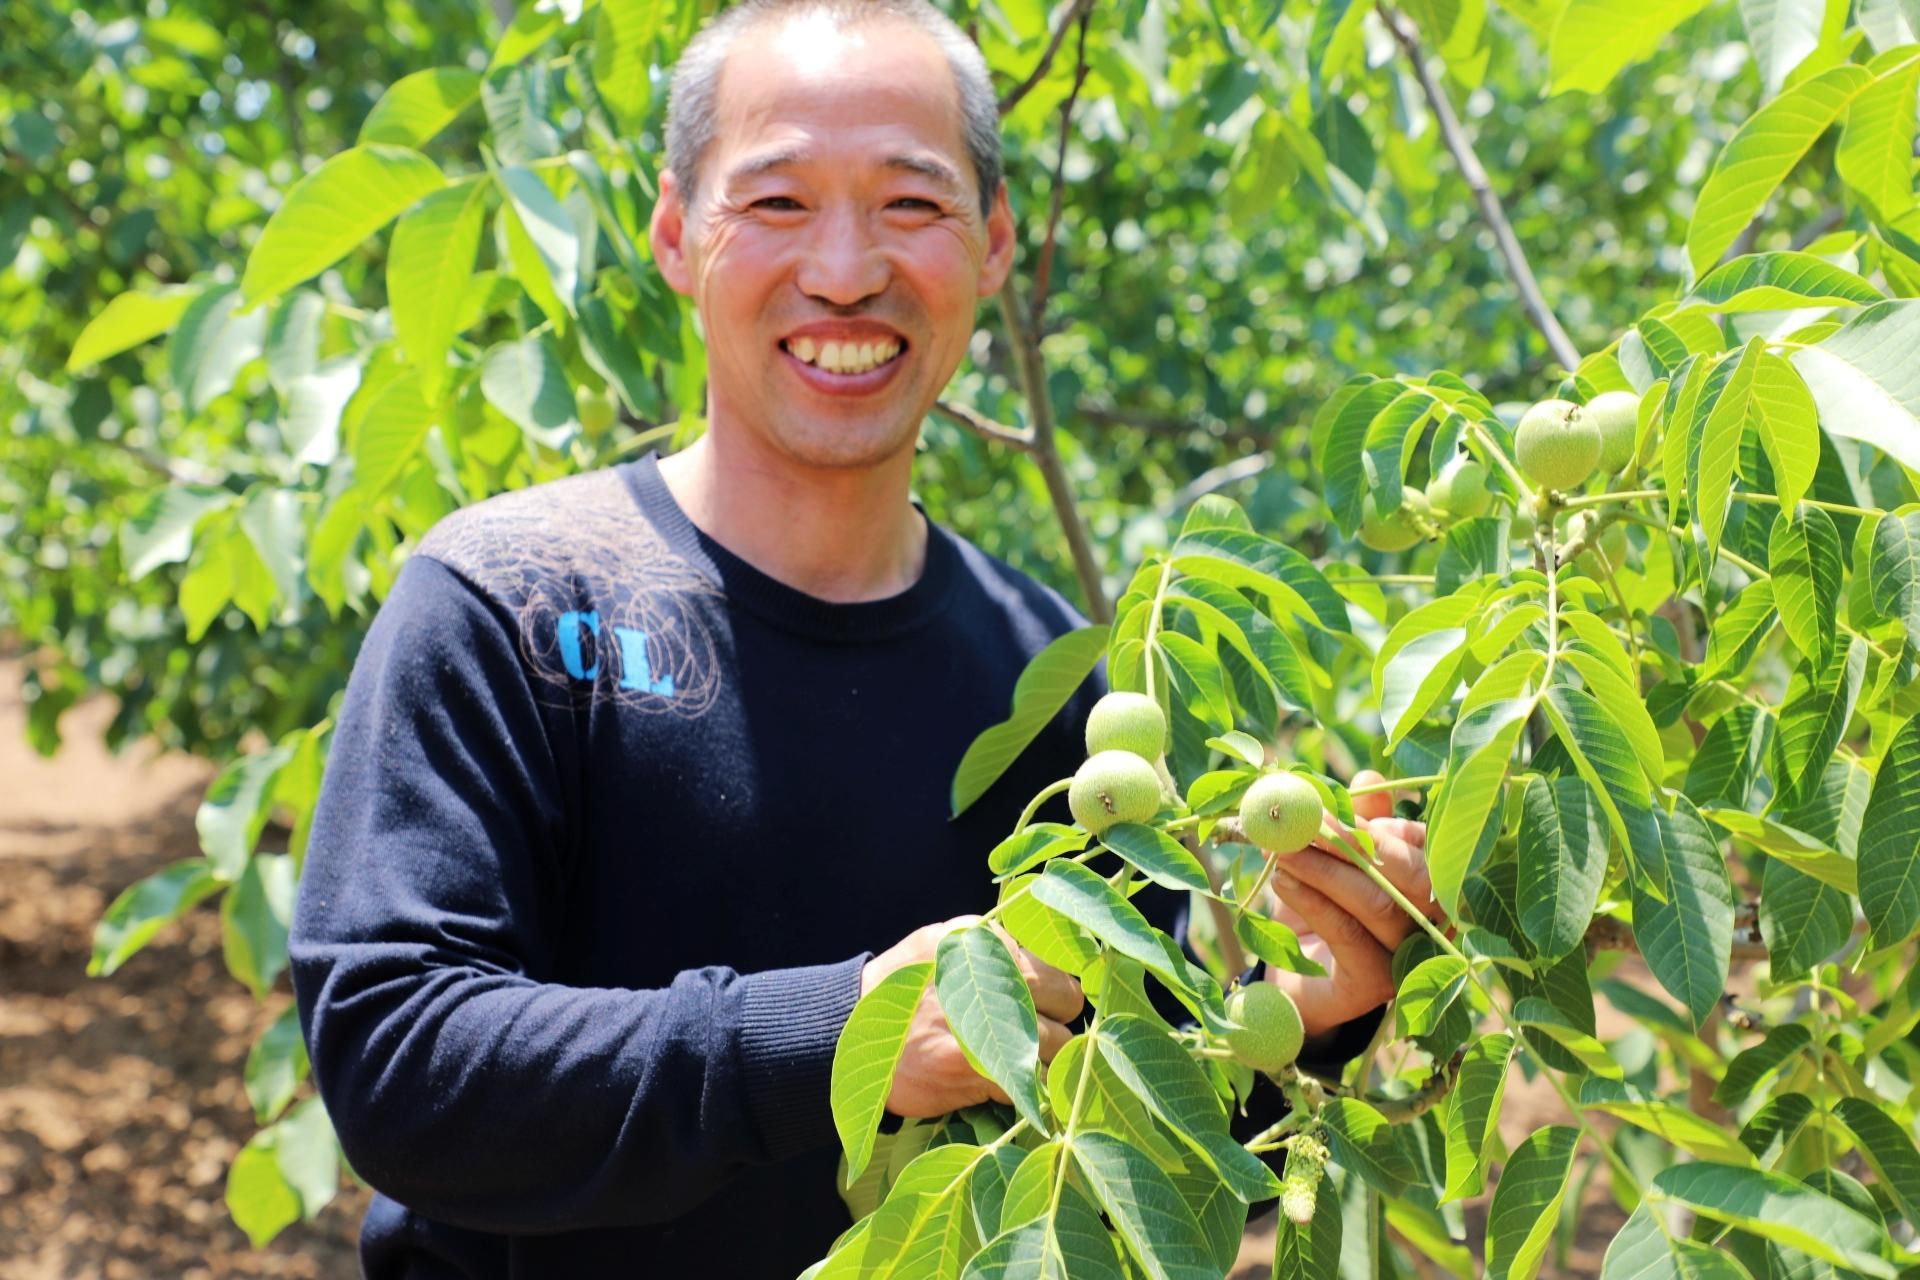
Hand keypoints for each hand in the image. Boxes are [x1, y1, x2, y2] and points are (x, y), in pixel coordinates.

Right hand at [860, 916, 1084, 1117]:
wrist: (843, 1024)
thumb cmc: (903, 989)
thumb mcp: (946, 945)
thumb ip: (997, 951)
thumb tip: (1055, 969)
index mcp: (985, 937)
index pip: (1058, 959)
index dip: (1054, 988)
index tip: (1044, 1004)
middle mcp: (990, 969)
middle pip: (1068, 1000)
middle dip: (1057, 1021)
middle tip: (1030, 1037)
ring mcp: (985, 1019)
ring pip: (1058, 1045)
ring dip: (1044, 1060)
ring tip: (1011, 1064)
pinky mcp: (976, 1068)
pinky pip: (1032, 1084)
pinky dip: (1026, 1092)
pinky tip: (1002, 1087)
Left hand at [1262, 770, 1442, 1038]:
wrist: (1294, 976)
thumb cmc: (1321, 904)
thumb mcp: (1334, 857)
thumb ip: (1355, 821)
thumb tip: (1371, 777)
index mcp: (1431, 881)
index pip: (1424, 845)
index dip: (1380, 821)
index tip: (1326, 803)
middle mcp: (1433, 921)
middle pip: (1411, 875)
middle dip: (1353, 840)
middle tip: (1305, 818)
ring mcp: (1409, 957)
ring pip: (1377, 902)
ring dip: (1323, 867)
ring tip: (1281, 846)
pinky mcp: (1376, 984)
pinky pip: (1348, 933)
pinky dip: (1312, 900)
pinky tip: (1280, 880)